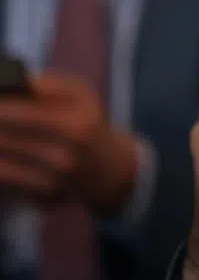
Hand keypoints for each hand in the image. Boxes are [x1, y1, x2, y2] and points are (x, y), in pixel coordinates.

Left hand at [0, 73, 137, 214]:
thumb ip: (50, 84)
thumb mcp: (82, 94)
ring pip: (0, 162)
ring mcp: (52, 181)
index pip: (23, 115)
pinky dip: (0, 164)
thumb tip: (18, 82)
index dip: (1, 107)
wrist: (107, 167)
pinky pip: (5, 180)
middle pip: (5, 140)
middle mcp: (63, 157)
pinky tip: (4, 152)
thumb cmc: (89, 122)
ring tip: (0, 133)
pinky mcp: (41, 197)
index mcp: (76, 126)